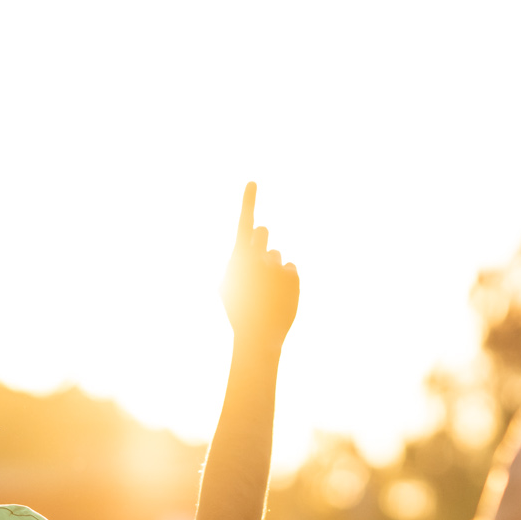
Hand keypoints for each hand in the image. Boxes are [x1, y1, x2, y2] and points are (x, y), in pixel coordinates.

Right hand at [222, 183, 299, 348]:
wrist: (257, 337)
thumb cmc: (239, 311)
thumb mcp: (228, 286)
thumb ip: (238, 262)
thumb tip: (250, 244)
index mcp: (238, 259)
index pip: (244, 222)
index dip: (248, 201)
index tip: (253, 182)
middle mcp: (257, 257)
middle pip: (263, 232)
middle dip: (261, 238)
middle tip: (259, 261)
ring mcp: (276, 266)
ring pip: (276, 255)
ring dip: (272, 268)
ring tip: (266, 292)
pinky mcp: (292, 275)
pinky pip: (289, 269)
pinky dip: (285, 281)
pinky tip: (278, 297)